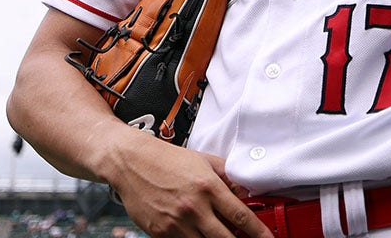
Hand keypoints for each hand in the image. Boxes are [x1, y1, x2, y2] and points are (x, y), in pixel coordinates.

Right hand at [104, 130, 271, 237]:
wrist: (131, 162)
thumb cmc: (168, 160)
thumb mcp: (205, 161)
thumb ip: (228, 177)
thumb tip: (246, 193)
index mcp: (209, 187)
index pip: (241, 216)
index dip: (259, 232)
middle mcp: (194, 208)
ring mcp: (176, 223)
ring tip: (217, 233)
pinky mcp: (160, 233)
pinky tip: (197, 234)